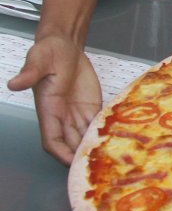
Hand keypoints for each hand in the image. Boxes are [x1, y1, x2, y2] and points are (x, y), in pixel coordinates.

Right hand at [8, 35, 101, 163]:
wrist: (65, 45)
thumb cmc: (48, 52)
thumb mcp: (38, 60)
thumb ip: (30, 73)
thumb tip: (14, 83)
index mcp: (48, 109)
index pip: (52, 140)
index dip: (61, 153)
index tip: (72, 162)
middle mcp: (62, 116)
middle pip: (71, 143)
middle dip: (81, 156)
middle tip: (99, 165)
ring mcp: (77, 112)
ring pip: (85, 136)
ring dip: (94, 147)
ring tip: (111, 157)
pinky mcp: (90, 106)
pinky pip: (97, 123)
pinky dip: (105, 133)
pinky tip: (118, 139)